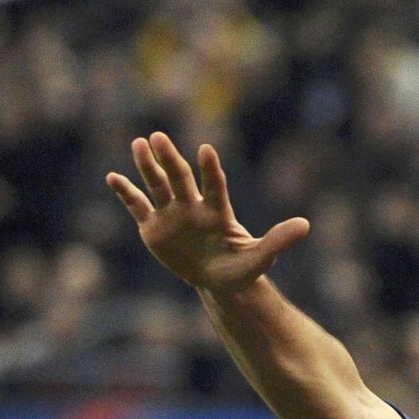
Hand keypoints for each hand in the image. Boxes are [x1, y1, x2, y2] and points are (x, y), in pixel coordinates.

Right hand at [106, 132, 308, 293]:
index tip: (205, 150)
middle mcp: (193, 207)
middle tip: (159, 137)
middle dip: (170, 160)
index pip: (214, 186)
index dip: (209, 170)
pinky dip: (126, 193)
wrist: (218, 281)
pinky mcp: (154, 227)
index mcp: (218, 211)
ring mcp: (172, 215)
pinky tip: (112, 177)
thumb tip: (306, 225)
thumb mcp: (260, 258)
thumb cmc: (240, 268)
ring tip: (139, 143)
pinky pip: (138, 206)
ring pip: (157, 186)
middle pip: (180, 179)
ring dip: (147, 167)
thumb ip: (278, 240)